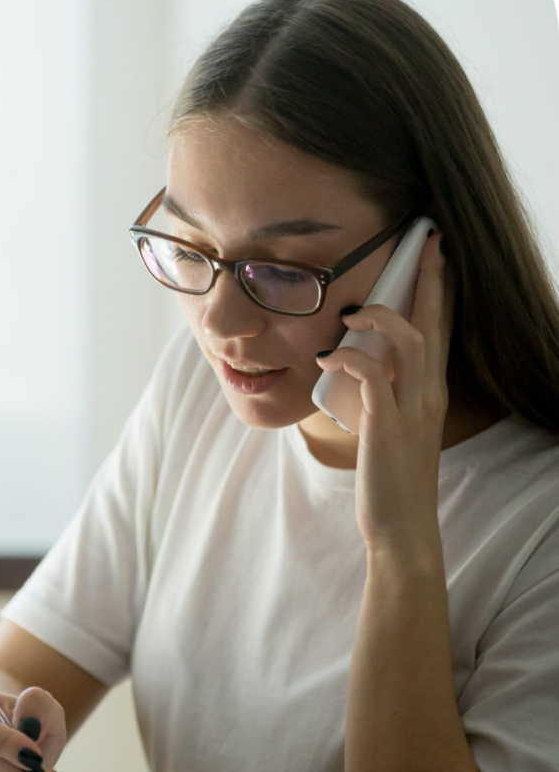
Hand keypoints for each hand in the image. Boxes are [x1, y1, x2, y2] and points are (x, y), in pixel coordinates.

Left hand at [316, 232, 454, 549]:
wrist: (401, 528)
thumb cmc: (391, 477)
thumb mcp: (393, 426)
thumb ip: (384, 393)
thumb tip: (359, 365)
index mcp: (429, 393)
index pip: (441, 331)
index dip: (440, 292)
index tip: (438, 256)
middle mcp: (428, 395)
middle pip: (434, 325)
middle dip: (430, 282)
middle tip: (427, 243)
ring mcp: (411, 410)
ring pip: (412, 344)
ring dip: (382, 319)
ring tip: (352, 314)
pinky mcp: (387, 427)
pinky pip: (372, 378)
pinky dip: (350, 360)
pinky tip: (329, 360)